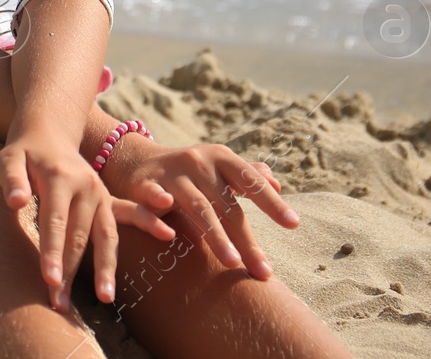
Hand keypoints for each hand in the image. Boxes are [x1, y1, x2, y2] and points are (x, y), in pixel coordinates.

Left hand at [0, 121, 177, 311]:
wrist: (48, 131)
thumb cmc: (23, 152)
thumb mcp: (7, 159)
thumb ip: (11, 179)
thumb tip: (14, 202)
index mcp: (60, 178)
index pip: (55, 221)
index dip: (52, 251)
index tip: (49, 280)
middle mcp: (86, 187)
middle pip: (79, 236)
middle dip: (70, 272)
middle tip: (59, 304)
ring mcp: (100, 194)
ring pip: (106, 235)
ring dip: (106, 268)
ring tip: (106, 298)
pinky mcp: (108, 199)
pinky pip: (131, 213)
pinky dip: (149, 222)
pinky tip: (168, 235)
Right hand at [102, 140, 297, 279]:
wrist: (136, 160)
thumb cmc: (188, 171)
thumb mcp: (217, 166)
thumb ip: (247, 174)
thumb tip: (277, 183)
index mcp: (220, 158)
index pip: (251, 181)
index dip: (272, 202)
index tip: (294, 224)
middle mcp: (198, 162)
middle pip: (227, 205)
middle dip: (247, 240)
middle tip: (264, 271)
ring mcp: (171, 173)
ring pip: (198, 208)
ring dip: (216, 236)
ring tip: (232, 263)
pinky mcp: (144, 185)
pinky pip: (154, 200)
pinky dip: (160, 208)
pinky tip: (168, 228)